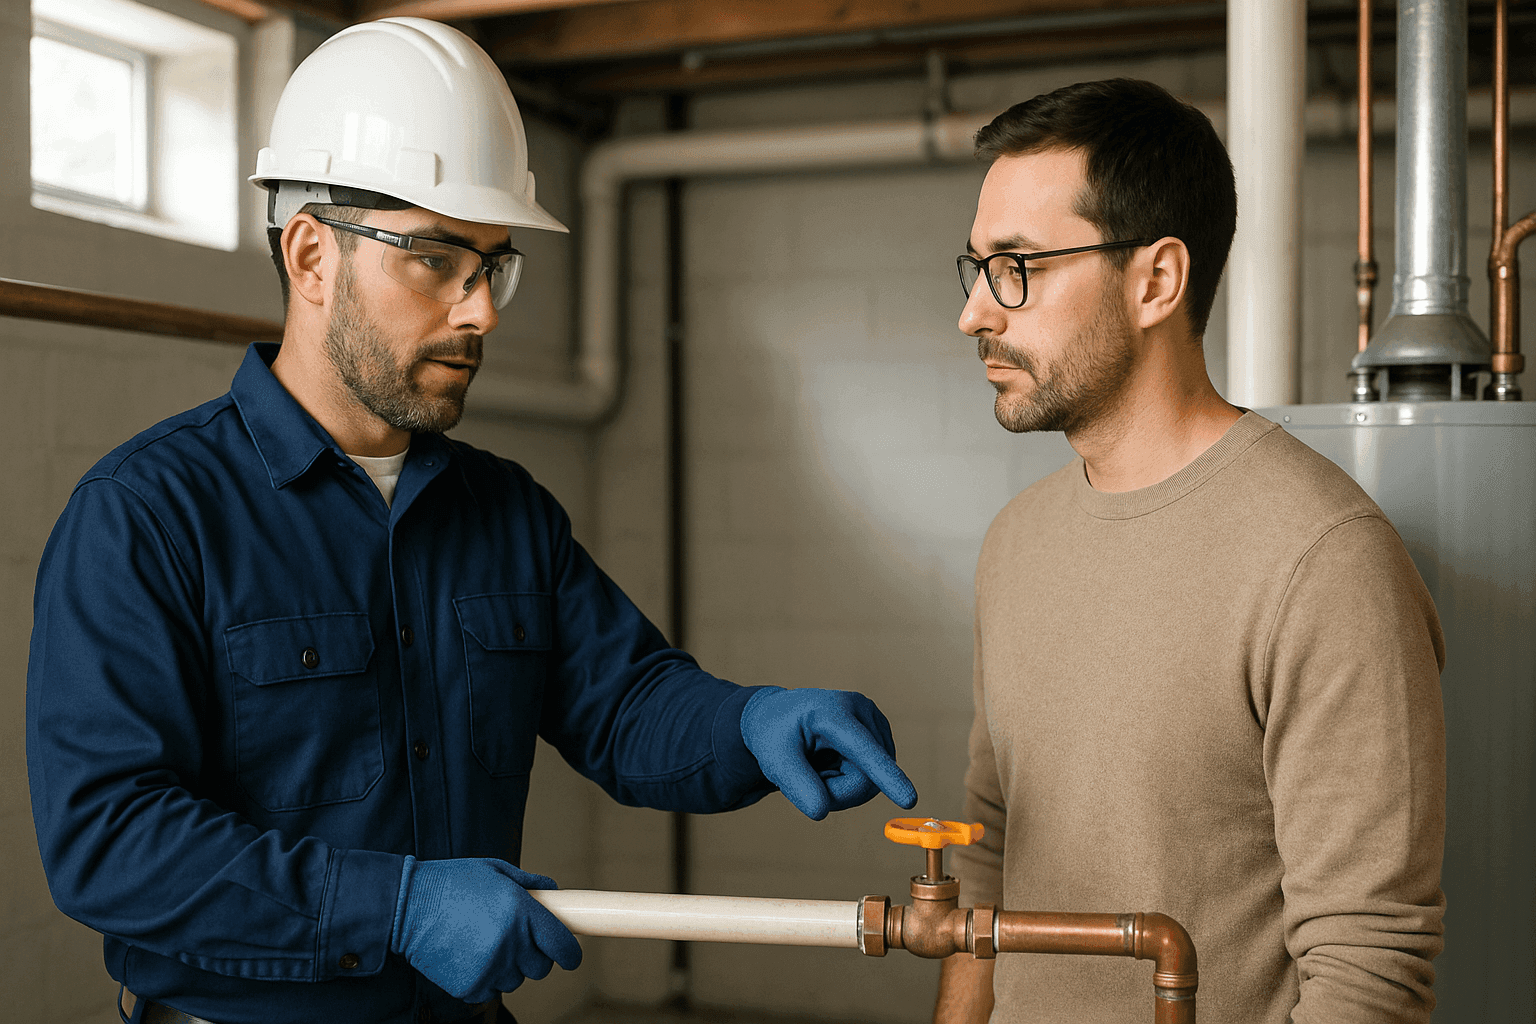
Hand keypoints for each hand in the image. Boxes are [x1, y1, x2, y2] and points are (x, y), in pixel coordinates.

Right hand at [390, 857, 581, 1001]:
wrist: (407, 906)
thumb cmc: (451, 883)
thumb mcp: (494, 870)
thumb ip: (529, 884)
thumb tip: (553, 892)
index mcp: (522, 913)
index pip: (563, 946)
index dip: (570, 954)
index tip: (569, 955)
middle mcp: (510, 944)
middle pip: (541, 968)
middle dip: (534, 956)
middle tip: (515, 940)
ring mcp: (490, 968)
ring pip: (515, 980)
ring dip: (508, 967)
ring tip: (483, 943)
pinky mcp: (469, 986)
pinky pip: (490, 991)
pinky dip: (485, 979)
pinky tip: (469, 956)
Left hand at [740, 686, 918, 819]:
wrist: (780, 717)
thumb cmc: (775, 735)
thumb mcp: (775, 760)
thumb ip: (796, 785)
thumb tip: (821, 810)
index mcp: (832, 711)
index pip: (863, 750)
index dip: (886, 775)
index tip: (908, 799)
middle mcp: (861, 710)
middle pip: (866, 779)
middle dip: (836, 792)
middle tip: (808, 778)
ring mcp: (875, 721)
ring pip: (872, 782)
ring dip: (842, 786)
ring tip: (818, 764)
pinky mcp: (880, 734)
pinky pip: (874, 777)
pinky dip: (849, 780)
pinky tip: (832, 761)